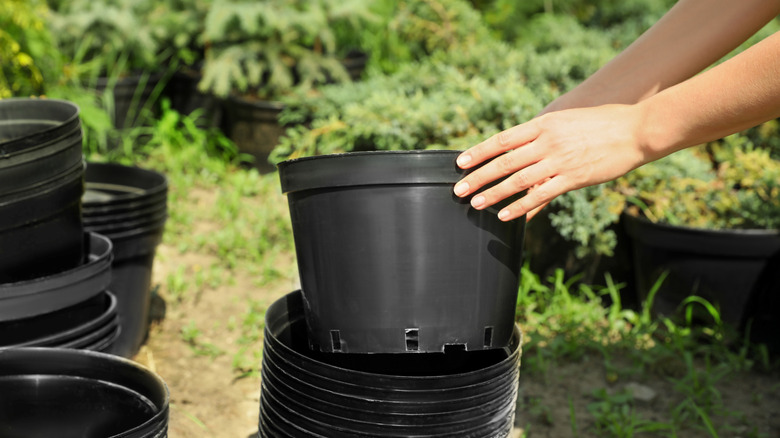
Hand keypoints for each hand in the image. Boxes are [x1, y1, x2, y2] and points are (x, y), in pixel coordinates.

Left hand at [453, 104, 647, 220]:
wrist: (636, 130)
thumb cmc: (601, 124)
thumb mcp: (565, 120)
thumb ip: (541, 133)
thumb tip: (519, 146)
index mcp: (543, 124)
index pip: (502, 139)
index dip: (479, 152)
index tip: (460, 162)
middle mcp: (547, 141)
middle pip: (504, 161)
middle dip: (478, 176)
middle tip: (458, 189)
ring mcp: (559, 160)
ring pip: (517, 179)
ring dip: (493, 193)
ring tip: (475, 203)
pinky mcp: (572, 178)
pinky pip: (540, 195)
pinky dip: (520, 206)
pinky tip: (505, 215)